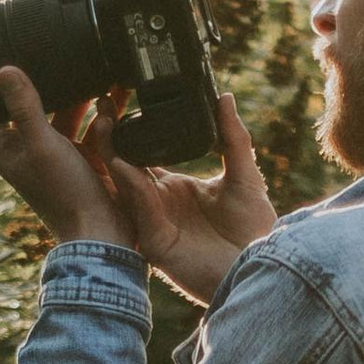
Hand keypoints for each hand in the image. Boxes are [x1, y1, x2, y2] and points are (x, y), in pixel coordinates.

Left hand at [0, 67, 136, 248]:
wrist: (103, 232)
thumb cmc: (65, 194)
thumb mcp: (42, 144)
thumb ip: (25, 107)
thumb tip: (3, 70)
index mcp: (7, 149)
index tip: (7, 58)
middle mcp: (29, 150)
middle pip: (34, 106)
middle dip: (50, 84)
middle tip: (60, 55)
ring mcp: (58, 155)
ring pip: (67, 114)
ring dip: (81, 97)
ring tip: (94, 71)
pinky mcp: (84, 159)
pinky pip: (91, 128)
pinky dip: (101, 114)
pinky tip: (112, 97)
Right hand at [101, 89, 277, 306]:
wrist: (262, 266)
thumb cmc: (254, 229)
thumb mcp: (244, 175)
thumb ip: (233, 137)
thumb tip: (224, 97)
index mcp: (172, 189)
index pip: (141, 156)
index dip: (128, 131)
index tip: (117, 101)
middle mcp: (156, 204)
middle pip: (124, 167)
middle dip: (109, 137)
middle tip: (102, 103)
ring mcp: (152, 223)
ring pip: (124, 185)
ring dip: (112, 155)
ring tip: (104, 125)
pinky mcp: (155, 243)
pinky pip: (139, 209)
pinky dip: (130, 185)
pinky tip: (123, 162)